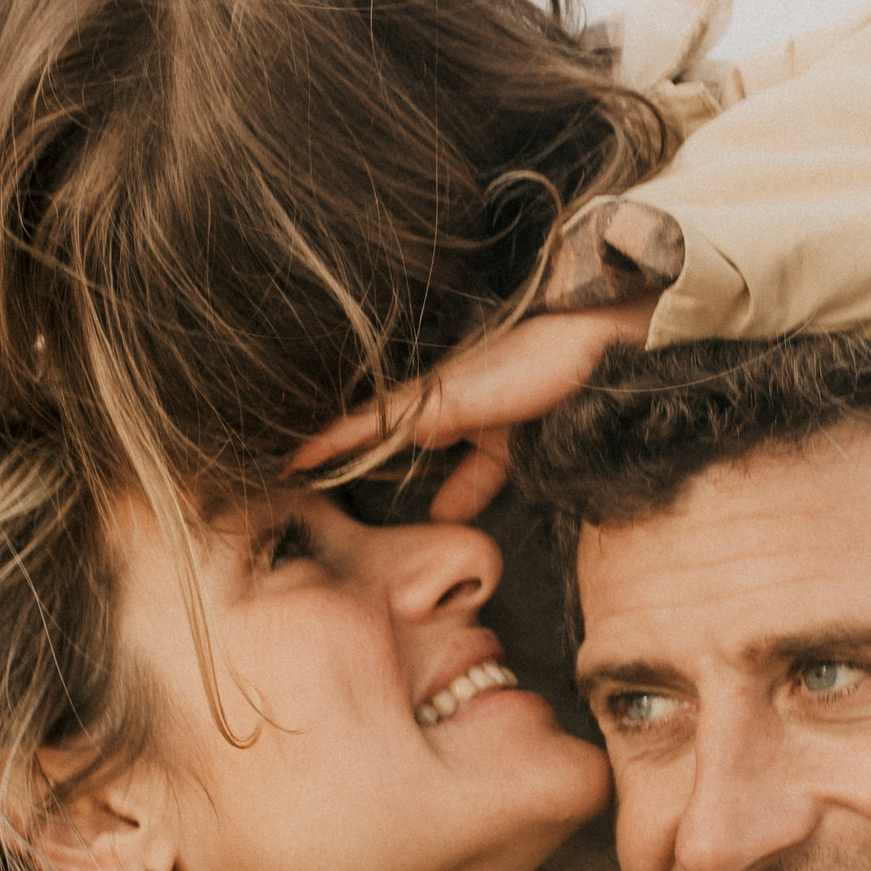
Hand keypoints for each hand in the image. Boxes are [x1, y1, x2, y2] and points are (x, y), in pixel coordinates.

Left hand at [290, 298, 658, 521]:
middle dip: (324, 446)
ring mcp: (435, 394)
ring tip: (280, 460)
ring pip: (364, 421)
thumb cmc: (556, 394)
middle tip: (278, 465)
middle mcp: (432, 398)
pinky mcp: (444, 398)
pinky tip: (308, 453)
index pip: (384, 430)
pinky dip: (341, 438)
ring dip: (323, 444)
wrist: (592, 358)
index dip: (344, 447)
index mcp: (447, 408)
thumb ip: (472, 481)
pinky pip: (379, 421)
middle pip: (365, 424)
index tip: (302, 465)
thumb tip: (440, 513)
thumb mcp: (505, 453)